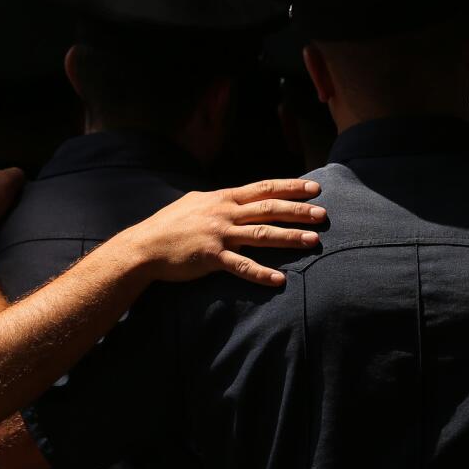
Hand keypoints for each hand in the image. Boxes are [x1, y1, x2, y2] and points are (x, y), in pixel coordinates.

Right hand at [116, 178, 324, 286]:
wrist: (144, 246)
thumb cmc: (169, 225)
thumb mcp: (195, 202)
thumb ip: (219, 200)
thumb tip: (234, 197)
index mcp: (223, 198)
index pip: (263, 189)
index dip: (290, 188)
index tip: (314, 189)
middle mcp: (225, 213)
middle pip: (269, 209)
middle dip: (298, 211)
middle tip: (323, 214)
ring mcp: (219, 235)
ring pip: (261, 234)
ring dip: (289, 237)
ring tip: (313, 241)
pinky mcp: (211, 258)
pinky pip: (241, 266)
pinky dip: (261, 274)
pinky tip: (279, 280)